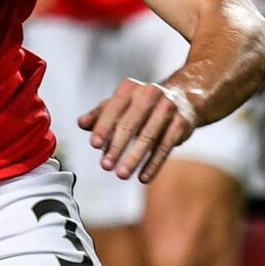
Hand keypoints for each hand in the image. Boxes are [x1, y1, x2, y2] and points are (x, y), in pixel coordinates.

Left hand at [77, 78, 199, 182]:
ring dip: (134, 158)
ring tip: (122, 174)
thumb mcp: (119, 105)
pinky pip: (166, 146)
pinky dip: (154, 163)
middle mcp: (150, 93)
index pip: (113, 108)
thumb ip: (99, 114)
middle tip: (106, 165)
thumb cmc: (142, 104)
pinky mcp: (181, 123)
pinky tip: (143, 177)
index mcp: (130, 88)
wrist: (183, 98)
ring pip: (149, 136)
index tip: (95, 145)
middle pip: (130, 124)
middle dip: (117, 146)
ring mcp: (168, 108)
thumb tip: (81, 123)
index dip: (103, 127)